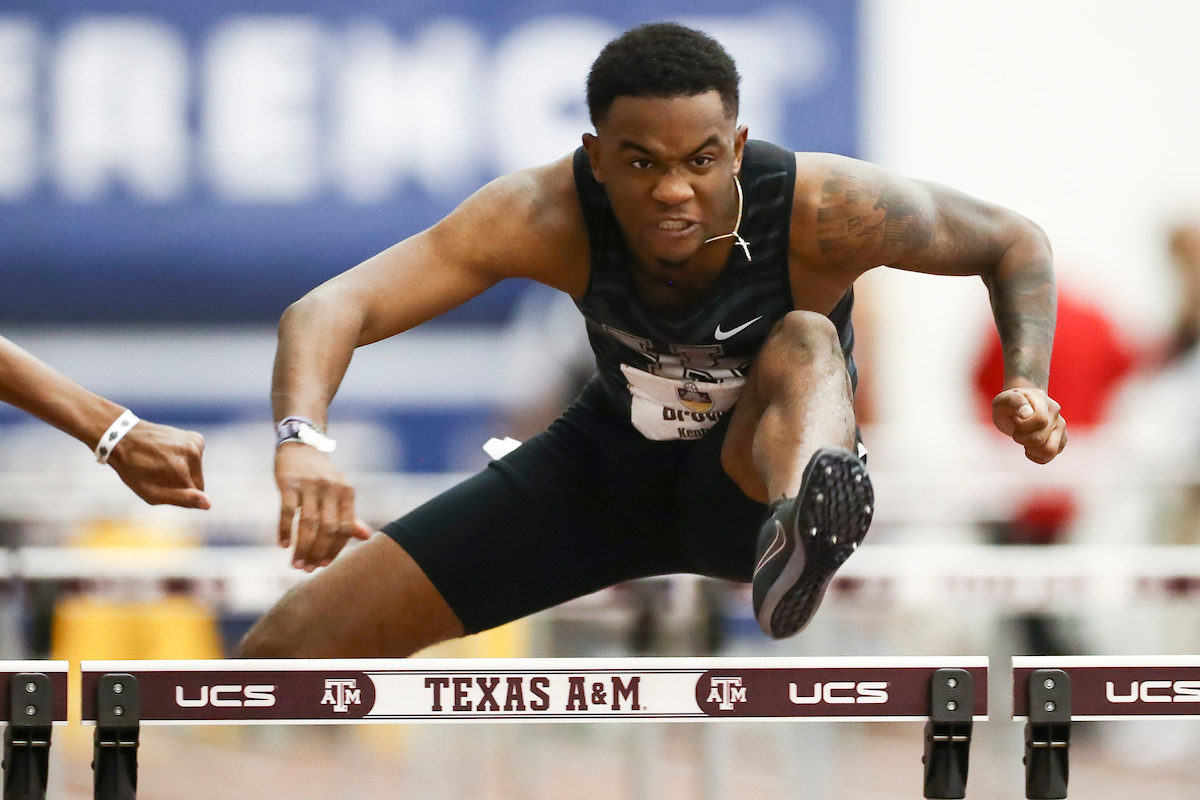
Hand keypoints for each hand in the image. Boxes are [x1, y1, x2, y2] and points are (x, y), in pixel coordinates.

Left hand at [107, 421, 209, 507]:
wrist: (124, 437)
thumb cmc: (134, 469)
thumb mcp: (152, 493)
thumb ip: (182, 500)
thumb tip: (209, 504)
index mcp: (180, 470)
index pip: (195, 496)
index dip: (178, 495)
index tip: (160, 486)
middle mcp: (192, 454)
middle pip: (199, 483)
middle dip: (183, 483)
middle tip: (160, 474)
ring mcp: (195, 443)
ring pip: (199, 471)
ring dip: (185, 470)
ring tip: (163, 462)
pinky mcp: (197, 438)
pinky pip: (199, 459)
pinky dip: (187, 459)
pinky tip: (171, 453)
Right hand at [275, 442, 371, 570]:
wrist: (302, 445)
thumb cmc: (322, 476)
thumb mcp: (339, 492)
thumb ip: (350, 516)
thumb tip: (367, 537)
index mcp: (347, 492)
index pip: (344, 528)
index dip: (334, 550)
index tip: (323, 565)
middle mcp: (331, 487)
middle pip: (327, 529)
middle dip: (317, 553)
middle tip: (306, 569)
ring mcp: (310, 484)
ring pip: (308, 523)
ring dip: (301, 547)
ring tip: (295, 564)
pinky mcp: (289, 482)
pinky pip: (287, 511)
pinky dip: (284, 531)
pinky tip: (283, 545)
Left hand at [992, 387, 1067, 463]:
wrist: (1018, 407)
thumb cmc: (1009, 405)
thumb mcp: (1004, 400)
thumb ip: (1015, 402)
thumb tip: (1026, 413)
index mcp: (1042, 400)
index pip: (1040, 420)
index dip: (1023, 426)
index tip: (1015, 420)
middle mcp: (1055, 413)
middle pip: (1040, 439)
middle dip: (1021, 438)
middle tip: (1016, 431)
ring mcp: (1060, 427)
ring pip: (1050, 450)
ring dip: (1031, 450)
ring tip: (1024, 441)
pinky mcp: (1061, 441)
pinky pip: (1049, 456)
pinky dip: (1035, 456)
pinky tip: (1029, 447)